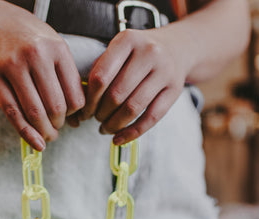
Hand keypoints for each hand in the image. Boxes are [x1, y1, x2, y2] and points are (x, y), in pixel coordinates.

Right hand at [0, 0, 84, 149]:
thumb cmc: (28, 38)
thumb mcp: (53, 48)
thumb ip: (66, 79)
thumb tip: (77, 120)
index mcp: (57, 49)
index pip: (75, 95)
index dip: (75, 115)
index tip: (71, 118)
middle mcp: (36, 55)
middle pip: (55, 106)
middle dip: (58, 125)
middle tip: (55, 130)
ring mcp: (12, 65)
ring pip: (34, 112)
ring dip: (43, 131)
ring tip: (46, 136)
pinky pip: (12, 112)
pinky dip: (25, 132)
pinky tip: (34, 142)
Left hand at [78, 26, 192, 143]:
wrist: (178, 47)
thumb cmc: (138, 54)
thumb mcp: (119, 51)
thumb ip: (100, 71)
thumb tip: (81, 106)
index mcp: (127, 40)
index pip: (101, 77)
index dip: (89, 100)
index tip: (84, 112)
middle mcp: (148, 53)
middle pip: (116, 95)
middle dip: (101, 114)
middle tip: (96, 120)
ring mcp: (164, 71)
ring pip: (133, 108)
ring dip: (114, 125)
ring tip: (105, 128)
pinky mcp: (175, 90)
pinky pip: (151, 118)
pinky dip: (132, 133)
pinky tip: (119, 139)